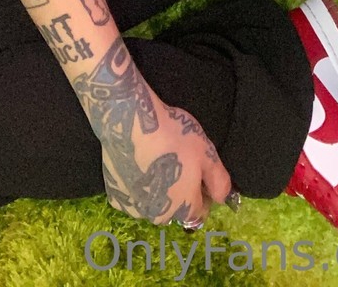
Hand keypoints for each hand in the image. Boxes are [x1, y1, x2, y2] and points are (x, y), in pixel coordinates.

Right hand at [98, 78, 233, 231]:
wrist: (131, 121)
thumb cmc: (174, 137)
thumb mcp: (207, 154)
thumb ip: (219, 181)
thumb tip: (222, 199)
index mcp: (183, 209)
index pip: (199, 212)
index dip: (203, 194)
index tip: (199, 173)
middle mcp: (158, 216)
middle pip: (175, 209)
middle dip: (179, 192)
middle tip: (177, 161)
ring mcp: (133, 207)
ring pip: (153, 202)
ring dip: (158, 189)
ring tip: (158, 159)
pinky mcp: (115, 194)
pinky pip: (133, 193)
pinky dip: (138, 183)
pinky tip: (139, 161)